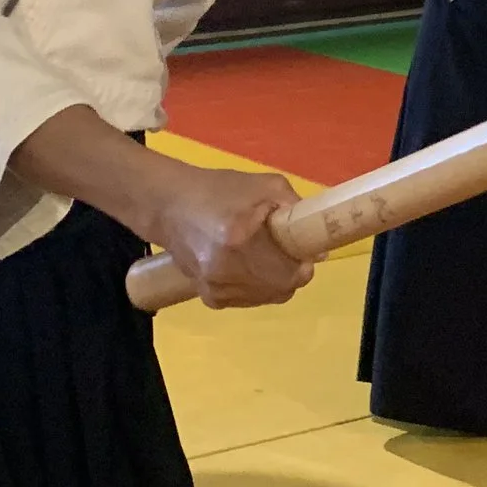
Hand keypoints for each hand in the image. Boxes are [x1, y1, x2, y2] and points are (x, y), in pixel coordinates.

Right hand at [144, 163, 311, 307]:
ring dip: (276, 279)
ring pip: (268, 297)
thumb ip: (296, 211)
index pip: (291, 274)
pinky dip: (258, 286)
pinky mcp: (210, 298)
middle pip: (283, 289)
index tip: (303, 249)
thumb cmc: (219, 190)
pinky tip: (249, 264)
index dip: (305, 263)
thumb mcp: (266, 186)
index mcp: (239, 241)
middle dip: (293, 271)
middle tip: (286, 249)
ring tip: (264, 253)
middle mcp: (225, 272)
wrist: (168, 206)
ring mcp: (215, 289)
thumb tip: (318, 249)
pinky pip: (250, 299)